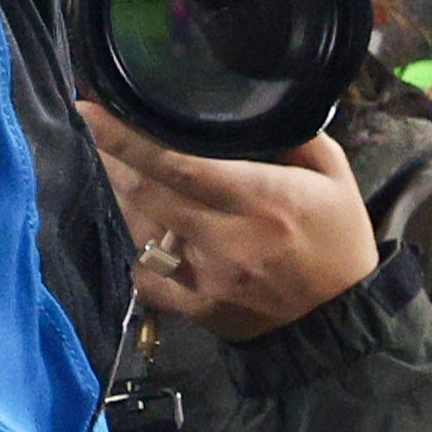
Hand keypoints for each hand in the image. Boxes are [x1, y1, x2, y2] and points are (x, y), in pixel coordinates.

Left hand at [90, 115, 373, 339]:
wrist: (340, 325)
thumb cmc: (339, 244)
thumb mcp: (337, 179)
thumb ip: (300, 137)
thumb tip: (263, 106)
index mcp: (263, 199)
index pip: (179, 165)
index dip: (127, 139)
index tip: (91, 113)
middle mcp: (227, 238)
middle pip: (146, 193)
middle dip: (113, 160)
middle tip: (98, 134)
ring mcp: (206, 277)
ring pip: (139, 230)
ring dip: (121, 198)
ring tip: (116, 172)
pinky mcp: (195, 307)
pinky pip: (145, 275)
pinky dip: (135, 250)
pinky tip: (137, 230)